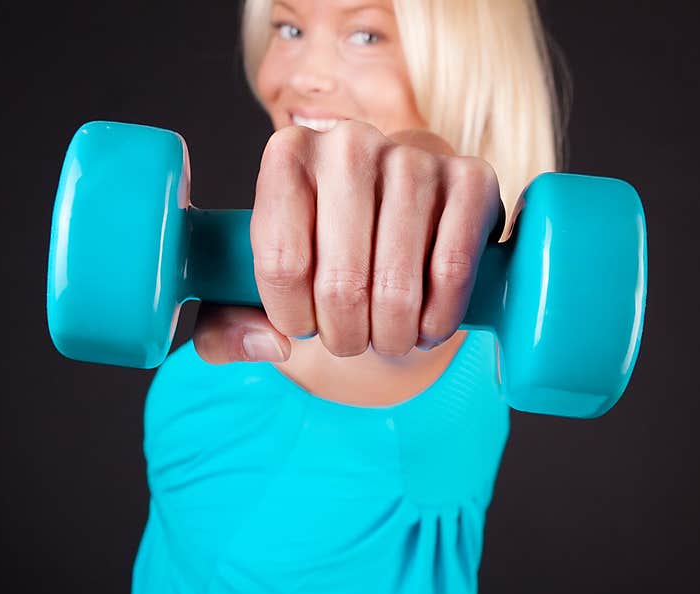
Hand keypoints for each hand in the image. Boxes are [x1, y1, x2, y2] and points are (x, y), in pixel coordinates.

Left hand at [192, 120, 503, 363]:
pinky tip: (426, 326)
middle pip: (341, 285)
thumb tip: (269, 344)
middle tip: (350, 341)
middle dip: (345, 337)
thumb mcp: (264, 284)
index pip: (283, 265)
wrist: (400, 222)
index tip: (304, 325)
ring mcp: (414, 156)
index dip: (294, 317)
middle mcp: (348, 143)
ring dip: (391, 337)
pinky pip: (451, 274)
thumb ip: (228, 325)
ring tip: (387, 337)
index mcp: (287, 156)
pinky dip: (436, 321)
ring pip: (396, 287)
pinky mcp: (472, 178)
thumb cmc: (325, 255)